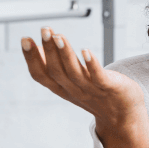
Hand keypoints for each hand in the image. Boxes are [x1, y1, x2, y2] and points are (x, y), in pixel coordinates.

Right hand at [21, 27, 148, 147]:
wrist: (124, 117)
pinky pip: (98, 77)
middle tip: (44, 30)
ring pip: (74, 72)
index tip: (25, 39)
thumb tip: (38, 47)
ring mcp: (91, 90)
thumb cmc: (96, 95)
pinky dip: (91, 64)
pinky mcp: (109, 88)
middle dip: (49, 49)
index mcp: (62, 89)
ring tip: (59, 36)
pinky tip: (86, 51)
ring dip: (65, 53)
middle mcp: (74, 90)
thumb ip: (54, 67)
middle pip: (56, 71)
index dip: (31, 58)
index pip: (41, 75)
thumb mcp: (71, 82)